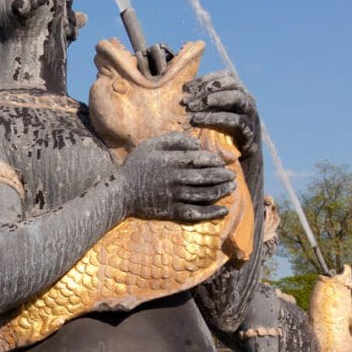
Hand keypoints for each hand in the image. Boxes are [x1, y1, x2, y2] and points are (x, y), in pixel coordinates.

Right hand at [117, 130, 234, 221]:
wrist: (120, 193)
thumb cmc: (136, 166)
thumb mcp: (151, 145)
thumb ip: (175, 139)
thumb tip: (197, 144)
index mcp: (173, 161)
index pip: (203, 159)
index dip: (216, 161)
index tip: (220, 163)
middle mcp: (177, 179)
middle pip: (209, 177)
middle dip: (224, 176)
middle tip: (231, 176)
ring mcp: (176, 196)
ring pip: (207, 194)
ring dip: (223, 191)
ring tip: (230, 188)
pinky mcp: (173, 211)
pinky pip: (198, 213)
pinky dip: (213, 212)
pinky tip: (223, 210)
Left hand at [185, 71, 258, 153]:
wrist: (236, 161)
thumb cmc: (217, 135)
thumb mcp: (209, 116)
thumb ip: (200, 102)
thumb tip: (180, 92)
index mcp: (237, 92)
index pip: (224, 76)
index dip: (205, 79)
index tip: (185, 88)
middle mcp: (247, 100)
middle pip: (231, 84)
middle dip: (207, 89)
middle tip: (186, 100)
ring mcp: (251, 114)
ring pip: (237, 98)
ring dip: (213, 100)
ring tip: (191, 108)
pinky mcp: (250, 130)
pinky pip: (235, 120)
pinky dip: (215, 118)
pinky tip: (198, 121)